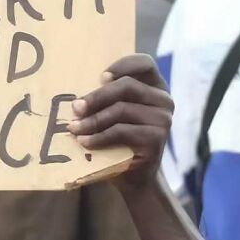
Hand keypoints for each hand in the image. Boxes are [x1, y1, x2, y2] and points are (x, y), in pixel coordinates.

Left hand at [68, 54, 172, 192]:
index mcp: (156, 86)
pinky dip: (98, 136)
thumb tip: (77, 100)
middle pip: (126, 86)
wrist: (135, 176)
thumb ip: (107, 96)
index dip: (123, 65)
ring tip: (74, 127)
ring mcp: (163, 120)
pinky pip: (121, 131)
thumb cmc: (120, 137)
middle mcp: (164, 101)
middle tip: (76, 107)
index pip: (145, 63)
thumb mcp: (116, 111)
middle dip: (96, 96)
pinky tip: (84, 141)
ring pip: (121, 110)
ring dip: (92, 120)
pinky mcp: (156, 140)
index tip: (101, 76)